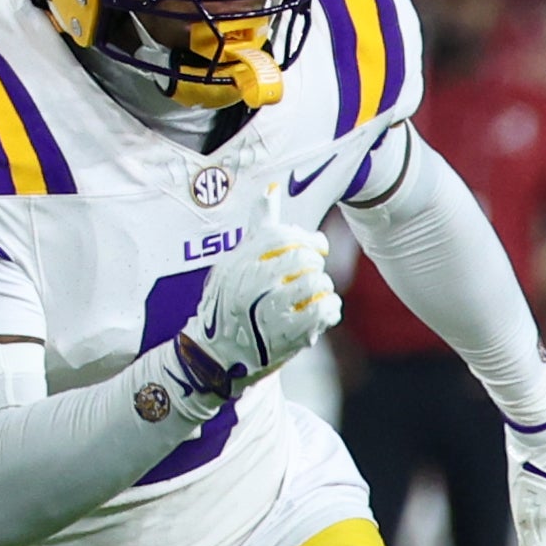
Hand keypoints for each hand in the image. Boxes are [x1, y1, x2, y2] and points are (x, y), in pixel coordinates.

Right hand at [178, 179, 341, 396]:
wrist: (216, 356)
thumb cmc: (230, 303)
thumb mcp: (235, 263)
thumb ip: (258, 228)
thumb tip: (272, 189)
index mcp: (238, 262)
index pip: (282, 236)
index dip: (308, 239)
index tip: (317, 248)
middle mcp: (249, 284)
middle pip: (303, 259)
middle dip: (315, 265)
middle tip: (312, 275)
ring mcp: (267, 311)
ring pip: (318, 283)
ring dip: (323, 289)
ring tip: (314, 296)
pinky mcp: (285, 336)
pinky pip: (324, 311)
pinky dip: (330, 309)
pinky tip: (322, 312)